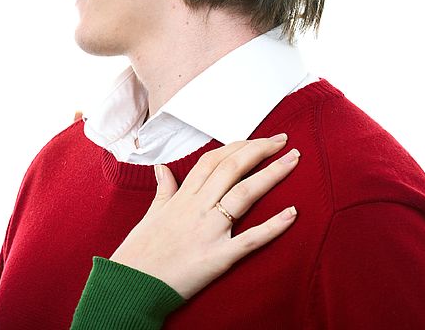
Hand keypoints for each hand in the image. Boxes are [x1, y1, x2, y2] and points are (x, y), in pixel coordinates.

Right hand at [109, 135, 298, 298]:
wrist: (131, 285)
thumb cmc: (139, 252)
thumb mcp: (150, 214)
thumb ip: (163, 189)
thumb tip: (162, 168)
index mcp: (183, 197)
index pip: (214, 160)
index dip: (238, 146)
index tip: (259, 139)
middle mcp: (198, 208)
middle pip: (233, 169)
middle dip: (261, 150)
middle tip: (283, 140)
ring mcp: (209, 231)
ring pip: (245, 194)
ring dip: (272, 174)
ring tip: (293, 160)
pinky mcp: (218, 257)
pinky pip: (250, 239)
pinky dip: (273, 226)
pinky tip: (292, 213)